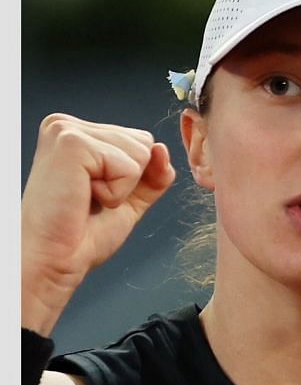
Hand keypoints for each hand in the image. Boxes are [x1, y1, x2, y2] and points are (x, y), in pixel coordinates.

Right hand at [21, 114, 176, 334]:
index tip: (96, 194)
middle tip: (90, 198)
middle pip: (144, 142)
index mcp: (76, 133)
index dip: (133, 177)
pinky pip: (129, 167)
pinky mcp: (71, 144)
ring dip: (121, 187)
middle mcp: (66, 125)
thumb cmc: (79, 234)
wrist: (54, 259)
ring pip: (141, 152)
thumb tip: (162, 149)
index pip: (140, 140)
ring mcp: (66, 131)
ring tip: (85, 197)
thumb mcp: (129, 198)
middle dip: (128, 180)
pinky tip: (84, 197)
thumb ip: (152, 174)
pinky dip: (115, 192)